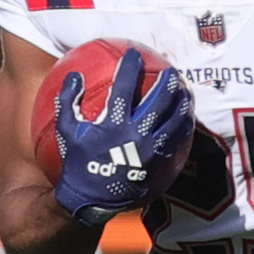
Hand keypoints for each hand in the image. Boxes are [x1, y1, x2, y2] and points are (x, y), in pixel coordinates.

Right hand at [52, 54, 193, 228]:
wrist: (93, 199)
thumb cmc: (77, 163)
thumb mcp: (66, 132)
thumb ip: (68, 101)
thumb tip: (73, 75)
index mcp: (112, 123)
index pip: (124, 86)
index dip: (130, 67)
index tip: (134, 54)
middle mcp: (135, 133)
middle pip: (159, 99)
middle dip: (167, 80)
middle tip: (171, 70)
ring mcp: (151, 147)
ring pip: (174, 117)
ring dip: (181, 100)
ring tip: (185, 89)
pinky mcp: (161, 161)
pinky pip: (178, 138)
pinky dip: (184, 124)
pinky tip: (187, 117)